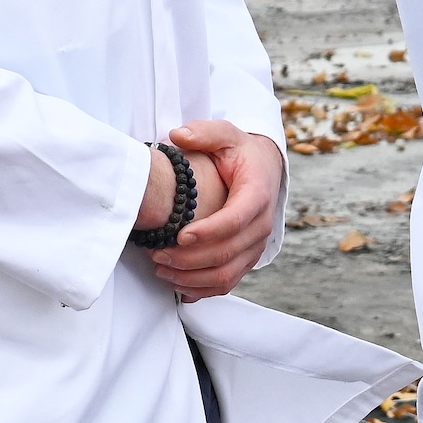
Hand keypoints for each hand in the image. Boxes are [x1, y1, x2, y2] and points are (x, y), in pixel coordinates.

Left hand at [150, 119, 282, 300]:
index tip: (180, 235)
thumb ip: (203, 133)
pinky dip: (201, 289)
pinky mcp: (247, 259)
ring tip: (160, 268)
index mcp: (257, 193)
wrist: (265, 169)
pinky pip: (226, 283)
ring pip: (226, 274)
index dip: (209, 231)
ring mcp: (255, 246)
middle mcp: (261, 225)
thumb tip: (178, 135)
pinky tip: (177, 284)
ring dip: (192, 277)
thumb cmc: (240, 152)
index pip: (236, 219)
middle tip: (157, 254)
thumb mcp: (225, 134)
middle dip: (189, 258)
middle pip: (228, 252)